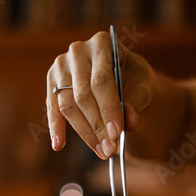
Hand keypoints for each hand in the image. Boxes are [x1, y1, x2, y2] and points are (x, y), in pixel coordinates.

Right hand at [46, 31, 155, 158]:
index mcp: (102, 43)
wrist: (122, 74)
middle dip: (97, 126)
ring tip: (101, 151)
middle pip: (83, 95)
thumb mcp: (142, 86)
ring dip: (84, 132)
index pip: (101, 81)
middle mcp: (78, 51)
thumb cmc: (133, 78)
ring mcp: (62, 65)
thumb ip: (136, 103)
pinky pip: (52, 108)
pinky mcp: (52, 82)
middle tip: (110, 150)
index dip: (108, 109)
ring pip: (68, 104)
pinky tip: (58, 145)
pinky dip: (56, 127)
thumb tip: (131, 123)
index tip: (116, 134)